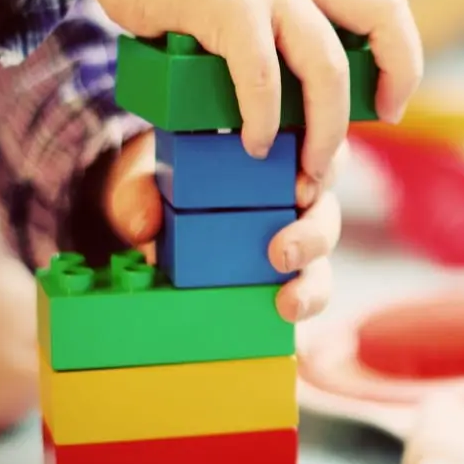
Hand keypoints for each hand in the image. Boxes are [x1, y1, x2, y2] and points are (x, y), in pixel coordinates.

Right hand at [17, 0, 422, 189]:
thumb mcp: (248, 8)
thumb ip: (274, 47)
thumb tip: (287, 118)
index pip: (386, 9)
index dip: (403, 60)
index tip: (390, 108)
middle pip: (380, 22)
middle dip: (381, 92)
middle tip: (343, 152)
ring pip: (325, 65)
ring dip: (324, 129)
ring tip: (303, 170)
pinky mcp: (226, 5)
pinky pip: (261, 74)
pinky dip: (262, 118)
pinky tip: (251, 143)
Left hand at [101, 131, 344, 322]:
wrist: (154, 214)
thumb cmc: (163, 183)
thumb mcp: (146, 178)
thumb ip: (138, 192)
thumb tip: (143, 226)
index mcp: (274, 153)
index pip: (317, 151)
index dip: (323, 168)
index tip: (299, 190)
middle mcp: (293, 193)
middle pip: (325, 209)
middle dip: (313, 234)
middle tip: (282, 254)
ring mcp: (294, 234)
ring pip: (323, 254)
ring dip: (313, 280)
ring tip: (289, 301)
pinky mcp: (287, 271)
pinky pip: (310, 286)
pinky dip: (306, 300)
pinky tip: (286, 311)